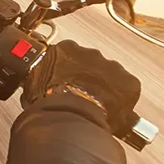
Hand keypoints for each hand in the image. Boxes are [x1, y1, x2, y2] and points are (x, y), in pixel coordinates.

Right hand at [22, 40, 140, 135]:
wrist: (70, 114)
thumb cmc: (50, 100)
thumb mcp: (34, 84)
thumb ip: (40, 77)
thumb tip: (37, 84)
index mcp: (66, 49)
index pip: (70, 54)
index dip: (68, 69)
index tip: (66, 79)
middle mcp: (91, 53)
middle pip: (93, 63)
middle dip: (89, 76)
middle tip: (81, 93)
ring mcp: (112, 67)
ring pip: (111, 75)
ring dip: (105, 86)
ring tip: (96, 104)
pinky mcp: (129, 82)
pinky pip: (128, 90)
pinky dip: (123, 98)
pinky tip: (112, 110)